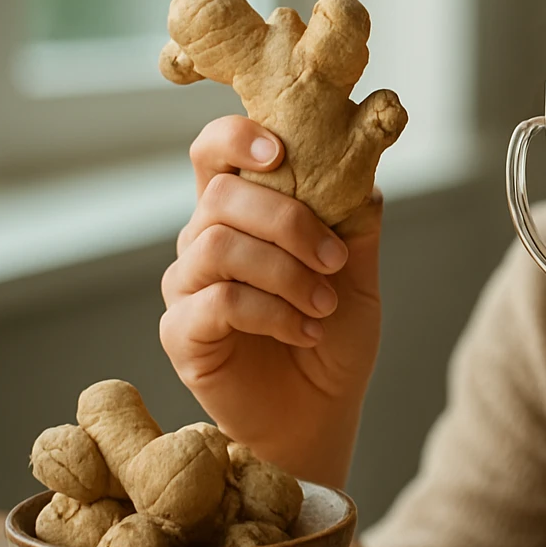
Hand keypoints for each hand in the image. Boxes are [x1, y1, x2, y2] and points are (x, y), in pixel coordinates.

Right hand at [159, 116, 383, 486]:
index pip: (215, 152)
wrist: (323, 409)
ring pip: (219, 245)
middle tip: (335, 259)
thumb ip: (355, 220)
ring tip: (325, 306)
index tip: (280, 151)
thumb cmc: (334, 333)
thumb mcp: (359, 272)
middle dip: (288, 220)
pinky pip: (216, 302)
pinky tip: (306, 331)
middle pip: (221, 195)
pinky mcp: (182, 334)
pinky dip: (272, 312)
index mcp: (243, 213)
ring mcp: (188, 287)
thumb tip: (363, 168)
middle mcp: (205, 241)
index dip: (236, 137)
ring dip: (286, 272)